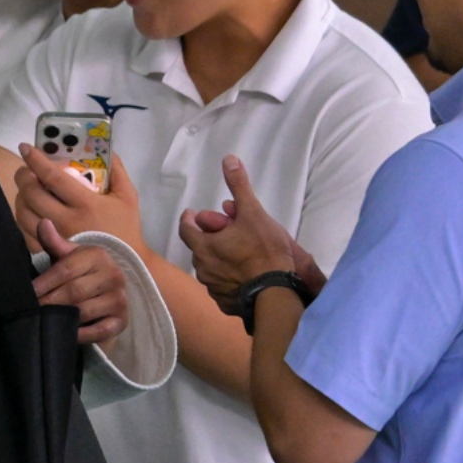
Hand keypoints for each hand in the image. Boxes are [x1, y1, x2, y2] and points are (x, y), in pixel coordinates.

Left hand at [13, 147, 145, 251]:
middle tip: (26, 171)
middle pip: (32, 194)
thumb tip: (107, 150)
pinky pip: (25, 233)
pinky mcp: (49, 253)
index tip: (25, 148)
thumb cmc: (125, 228)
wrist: (124, 264)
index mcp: (85, 204)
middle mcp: (67, 220)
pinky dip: (23, 219)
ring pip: (24, 213)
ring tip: (27, 191)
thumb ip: (118, 171)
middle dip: (23, 177)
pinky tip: (30, 212)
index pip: (52, 177)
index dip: (35, 160)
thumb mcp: (127, 197)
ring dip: (21, 197)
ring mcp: (55, 238)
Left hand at [30, 222, 129, 344]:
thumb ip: (54, 242)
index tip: (29, 293)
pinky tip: (66, 334)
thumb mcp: (69, 255)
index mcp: (97, 255)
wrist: (109, 290)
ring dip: (63, 319)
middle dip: (50, 302)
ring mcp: (119, 299)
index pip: (66, 269)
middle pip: (74, 292)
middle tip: (31, 310)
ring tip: (44, 322)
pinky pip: (99, 331)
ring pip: (84, 311)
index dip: (45, 282)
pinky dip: (81, 334)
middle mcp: (113, 275)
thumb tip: (43, 224)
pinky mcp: (121, 321)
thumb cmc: (82, 271)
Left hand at [177, 155, 319, 307]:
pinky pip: (222, 286)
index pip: (186, 229)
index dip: (189, 220)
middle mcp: (202, 268)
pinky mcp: (225, 303)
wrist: (276, 291)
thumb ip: (239, 187)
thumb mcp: (253, 213)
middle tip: (224, 231)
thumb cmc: (263, 250)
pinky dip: (228, 278)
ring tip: (236, 253)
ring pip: (211, 268)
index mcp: (203, 246)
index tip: (192, 214)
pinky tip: (242, 275)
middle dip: (209, 237)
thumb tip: (228, 159)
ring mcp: (212, 288)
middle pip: (200, 248)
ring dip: (219, 259)